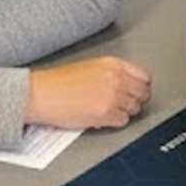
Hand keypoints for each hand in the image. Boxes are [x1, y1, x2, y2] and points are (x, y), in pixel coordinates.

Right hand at [25, 57, 152, 129]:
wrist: (42, 94)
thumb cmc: (58, 83)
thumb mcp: (90, 67)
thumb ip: (112, 74)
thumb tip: (128, 86)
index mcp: (113, 64)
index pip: (144, 77)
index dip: (139, 87)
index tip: (134, 92)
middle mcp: (116, 78)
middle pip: (143, 94)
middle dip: (135, 100)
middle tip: (123, 104)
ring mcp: (113, 96)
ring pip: (135, 109)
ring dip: (124, 112)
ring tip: (108, 110)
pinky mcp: (106, 114)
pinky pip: (123, 121)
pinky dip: (115, 122)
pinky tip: (102, 117)